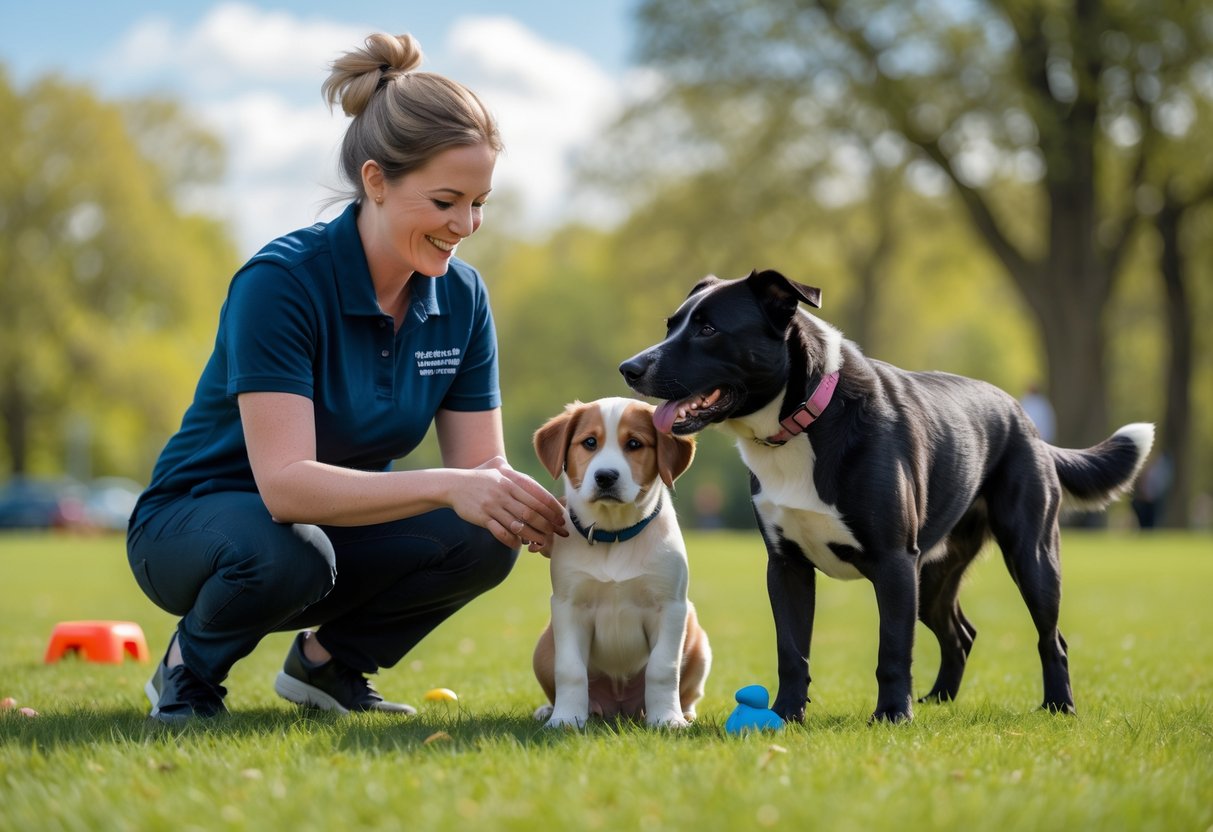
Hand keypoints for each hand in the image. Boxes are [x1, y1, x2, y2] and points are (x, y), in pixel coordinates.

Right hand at [451, 456, 567, 549]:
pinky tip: (518, 545)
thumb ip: (516, 474)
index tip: (561, 518)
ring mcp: (493, 505)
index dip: (552, 509)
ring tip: (541, 542)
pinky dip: (512, 540)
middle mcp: (504, 492)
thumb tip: (534, 481)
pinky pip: (501, 532)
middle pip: (532, 512)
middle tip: (557, 533)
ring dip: (533, 535)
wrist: (453, 485)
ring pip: (519, 524)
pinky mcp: (483, 517)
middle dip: (548, 524)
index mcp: (511, 481)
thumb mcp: (498, 469)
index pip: (538, 496)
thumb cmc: (480, 478)